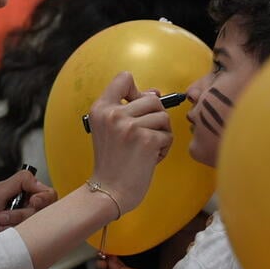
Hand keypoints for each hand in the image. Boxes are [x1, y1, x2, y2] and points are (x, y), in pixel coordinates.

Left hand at [0, 169, 56, 249]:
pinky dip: (8, 235)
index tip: (33, 201)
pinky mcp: (19, 244)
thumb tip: (38, 181)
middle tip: (0, 215)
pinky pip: (26, 240)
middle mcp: (25, 212)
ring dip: (12, 224)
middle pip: (42, 212)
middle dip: (20, 214)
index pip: (48, 195)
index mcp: (22, 196)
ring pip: (34, 226)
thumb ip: (20, 181)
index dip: (44, 198)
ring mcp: (23, 229)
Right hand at [86, 72, 172, 215]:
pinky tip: (149, 159)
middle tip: (144, 136)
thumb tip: (156, 93)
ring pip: (163, 117)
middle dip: (155, 118)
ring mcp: (130, 126)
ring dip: (161, 134)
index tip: (136, 107)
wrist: (109, 190)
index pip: (124, 78)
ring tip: (147, 149)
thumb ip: (128, 109)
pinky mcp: (147, 140)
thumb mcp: (109, 129)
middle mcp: (113, 114)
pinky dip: (163, 148)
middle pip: (152, 99)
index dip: (136, 91)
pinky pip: (168, 135)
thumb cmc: (113, 161)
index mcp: (100, 108)